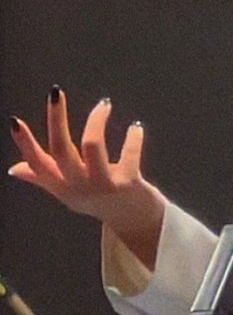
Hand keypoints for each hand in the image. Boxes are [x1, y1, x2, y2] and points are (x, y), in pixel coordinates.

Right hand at [9, 87, 163, 267]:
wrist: (134, 222)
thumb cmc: (98, 201)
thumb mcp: (67, 192)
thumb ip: (44, 178)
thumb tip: (14, 169)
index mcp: (61, 187)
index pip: (37, 165)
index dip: (25, 144)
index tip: (14, 121)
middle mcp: (79, 187)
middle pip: (61, 149)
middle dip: (56, 118)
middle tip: (55, 92)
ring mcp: (103, 186)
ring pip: (92, 146)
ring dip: (96, 121)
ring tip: (104, 104)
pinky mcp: (128, 184)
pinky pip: (130, 154)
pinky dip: (134, 137)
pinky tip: (136, 127)